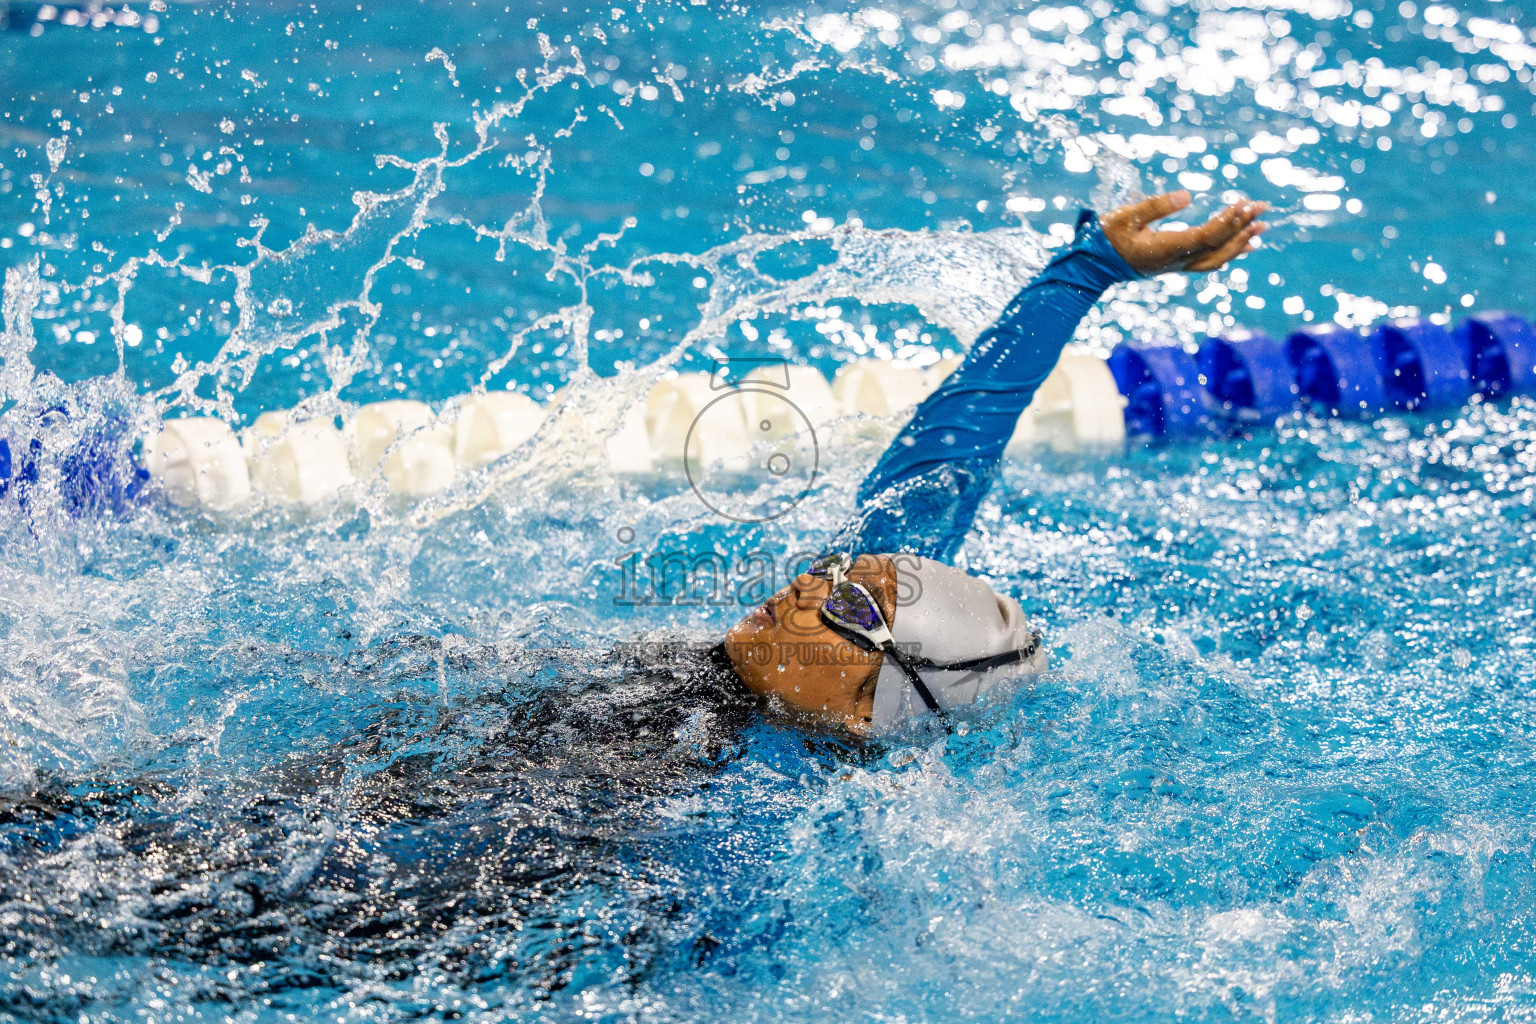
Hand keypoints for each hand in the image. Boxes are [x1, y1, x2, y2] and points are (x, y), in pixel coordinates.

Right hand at [1100, 190, 1268, 274]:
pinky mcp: (1176, 265)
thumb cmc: (1107, 238)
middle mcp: (1176, 262)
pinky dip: (1230, 252)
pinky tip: (1244, 244)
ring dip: (1241, 242)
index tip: (1243, 203)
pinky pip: (1209, 262)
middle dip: (1242, 227)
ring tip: (1261, 226)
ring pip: (1217, 258)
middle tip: (1263, 208)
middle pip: (1218, 248)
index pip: (1206, 236)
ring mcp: (1177, 266)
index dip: (1227, 221)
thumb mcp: (1125, 216)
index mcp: (1165, 249)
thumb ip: (1156, 206)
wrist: (1094, 265)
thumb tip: (1188, 195)